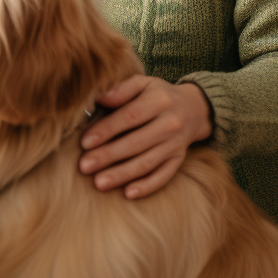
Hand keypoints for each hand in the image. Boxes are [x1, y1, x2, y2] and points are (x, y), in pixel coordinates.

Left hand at [79, 76, 212, 198]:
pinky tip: (128, 193)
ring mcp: (175, 144)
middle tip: (84, 166)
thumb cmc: (159, 95)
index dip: (107, 130)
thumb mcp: (143, 83)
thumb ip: (122, 89)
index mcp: (159, 100)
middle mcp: (170, 123)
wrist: (193, 108)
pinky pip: (163, 176)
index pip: (130, 116)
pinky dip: (147, 186)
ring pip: (147, 162)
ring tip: (99, 183)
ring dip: (122, 174)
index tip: (85, 142)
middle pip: (136, 142)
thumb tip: (98, 97)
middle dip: (108, 155)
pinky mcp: (178, 160)